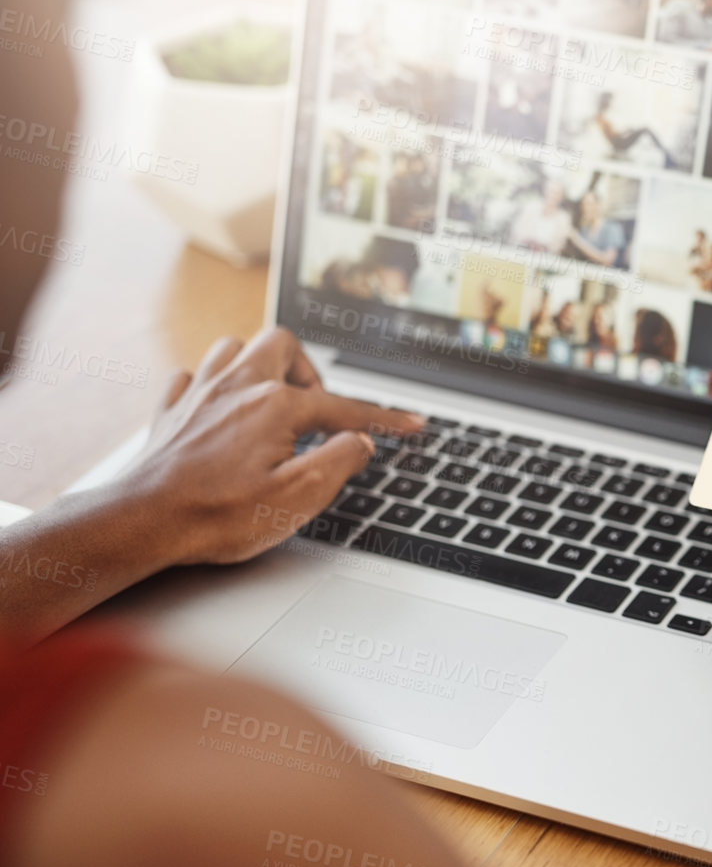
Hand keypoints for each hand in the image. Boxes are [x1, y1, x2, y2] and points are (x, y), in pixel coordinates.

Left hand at [112, 327, 423, 566]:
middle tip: (316, 408)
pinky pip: (190, 377)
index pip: (342, 407)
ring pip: (233, 348)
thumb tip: (359, 441)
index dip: (383, 417)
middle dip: (308, 369)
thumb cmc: (218, 514)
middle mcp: (237, 387)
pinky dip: (210, 386)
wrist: (143, 522)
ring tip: (272, 400)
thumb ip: (340, 461)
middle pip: (281, 343)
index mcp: (275, 406)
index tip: (411, 425)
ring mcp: (199, 395)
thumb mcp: (299, 496)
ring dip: (259, 366)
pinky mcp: (170, 413)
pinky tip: (219, 408)